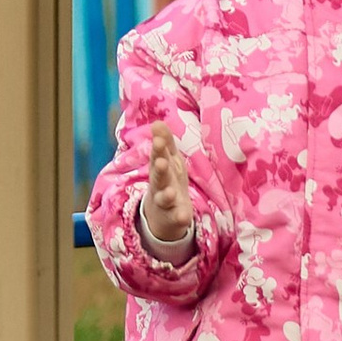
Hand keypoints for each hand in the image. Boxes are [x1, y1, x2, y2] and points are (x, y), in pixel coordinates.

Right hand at [138, 121, 197, 259]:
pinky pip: (177, 218)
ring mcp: (166, 203)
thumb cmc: (167, 180)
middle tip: (161, 162)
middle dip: (159, 169)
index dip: (159, 149)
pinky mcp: (174, 218)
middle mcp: (160, 185)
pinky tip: (184, 217)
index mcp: (160, 169)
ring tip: (170, 193)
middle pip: (158, 177)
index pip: (158, 157)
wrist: (162, 215)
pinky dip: (180, 217)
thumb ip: (164, 141)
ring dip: (166, 195)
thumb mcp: (168, 160)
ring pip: (164, 199)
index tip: (158, 139)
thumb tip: (157, 122)